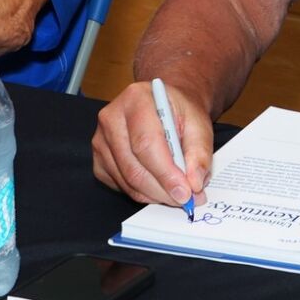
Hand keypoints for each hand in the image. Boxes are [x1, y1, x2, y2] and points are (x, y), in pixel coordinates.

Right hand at [92, 79, 211, 205]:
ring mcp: (100, 139)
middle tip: (186, 200)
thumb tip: (194, 183)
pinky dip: (142, 192)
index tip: (186, 193)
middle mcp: (112, 118)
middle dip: (162, 190)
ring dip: (155, 194)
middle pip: (133, 167)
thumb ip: (200, 152)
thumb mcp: (199, 124)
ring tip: (177, 193)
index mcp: (137, 99)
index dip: (166, 173)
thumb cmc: (180, 112)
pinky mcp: (99, 158)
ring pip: (126, 181)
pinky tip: (159, 186)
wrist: (165, 106)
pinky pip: (119, 185)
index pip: (146, 143)